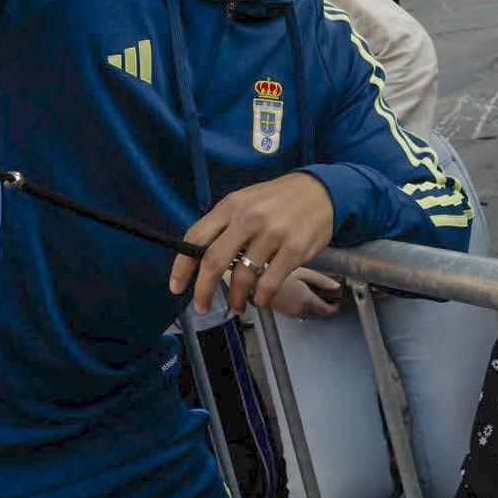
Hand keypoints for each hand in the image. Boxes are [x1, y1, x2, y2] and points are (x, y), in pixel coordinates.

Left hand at [170, 171, 334, 316]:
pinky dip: (261, 298)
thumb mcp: (246, 201)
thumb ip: (224, 224)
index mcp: (231, 206)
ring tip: (237, 306)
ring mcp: (272, 234)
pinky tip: (260, 300)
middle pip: (214, 261)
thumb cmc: (278, 199)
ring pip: (242, 277)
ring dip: (236, 299)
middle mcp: (248, 219)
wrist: (321, 190)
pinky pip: (269, 283)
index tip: (176, 287)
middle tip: (201, 306)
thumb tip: (201, 257)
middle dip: (203, 290)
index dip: (182, 266)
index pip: (196, 237)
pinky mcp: (294, 250)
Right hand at [271, 268, 344, 320]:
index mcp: (307, 300)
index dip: (335, 307)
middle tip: (328, 295)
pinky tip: (302, 296)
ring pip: (309, 314)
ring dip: (315, 307)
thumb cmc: (278, 274)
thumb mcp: (302, 273)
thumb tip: (337, 286)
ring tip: (315, 293)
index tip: (338, 300)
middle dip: (325, 306)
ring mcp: (292, 314)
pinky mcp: (285, 314)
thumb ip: (321, 281)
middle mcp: (300, 311)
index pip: (327, 310)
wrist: (256, 283)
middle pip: (319, 313)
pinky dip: (305, 307)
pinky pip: (300, 313)